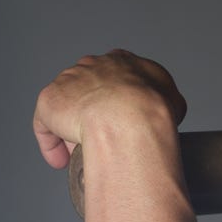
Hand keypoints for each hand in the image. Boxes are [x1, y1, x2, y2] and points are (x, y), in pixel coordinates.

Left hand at [33, 50, 186, 168]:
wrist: (130, 113)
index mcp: (123, 61)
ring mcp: (68, 80)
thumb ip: (166, 101)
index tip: (119, 117)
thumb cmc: (155, 108)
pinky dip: (52, 143)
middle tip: (101, 137)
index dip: (117, 99)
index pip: (115, 76)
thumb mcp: (175, 100)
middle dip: (92, 112)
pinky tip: (62, 160)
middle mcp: (93, 64)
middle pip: (87, 89)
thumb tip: (167, 113)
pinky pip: (46, 124)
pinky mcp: (50, 100)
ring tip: (82, 152)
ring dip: (72, 128)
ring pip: (67, 106)